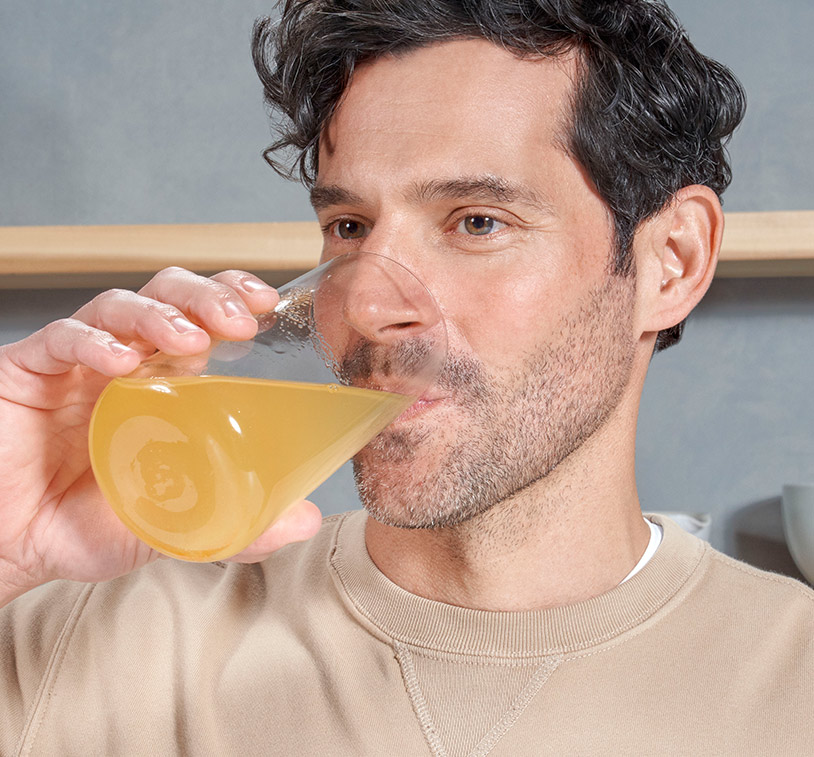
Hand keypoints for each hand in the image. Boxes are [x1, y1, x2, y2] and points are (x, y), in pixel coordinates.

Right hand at [0, 268, 321, 606]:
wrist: (11, 549)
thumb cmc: (87, 527)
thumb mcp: (174, 525)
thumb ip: (237, 523)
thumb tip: (305, 520)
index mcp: (163, 384)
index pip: (201, 319)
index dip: (232, 298)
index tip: (267, 302)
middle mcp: (124, 363)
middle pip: (167, 297)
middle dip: (206, 295)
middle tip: (241, 316)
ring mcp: (75, 364)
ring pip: (118, 306)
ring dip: (158, 313)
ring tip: (190, 338)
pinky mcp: (26, 372)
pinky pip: (59, 339)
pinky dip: (90, 341)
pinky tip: (117, 360)